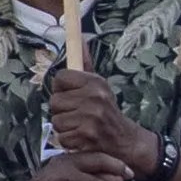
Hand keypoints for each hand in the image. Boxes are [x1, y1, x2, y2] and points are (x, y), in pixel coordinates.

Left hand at [41, 65, 158, 180]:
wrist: (126, 141)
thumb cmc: (106, 111)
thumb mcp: (99, 86)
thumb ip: (85, 64)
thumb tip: (80, 39)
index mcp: (96, 82)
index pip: (60, 78)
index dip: (61, 89)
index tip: (70, 95)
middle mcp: (94, 97)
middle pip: (54, 101)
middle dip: (62, 111)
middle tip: (77, 115)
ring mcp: (91, 117)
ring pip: (56, 121)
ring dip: (65, 127)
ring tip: (80, 126)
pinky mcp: (87, 135)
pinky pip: (62, 137)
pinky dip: (69, 141)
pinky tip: (82, 138)